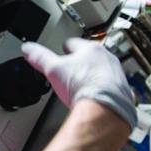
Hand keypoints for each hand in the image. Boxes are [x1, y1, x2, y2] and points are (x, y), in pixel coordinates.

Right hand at [21, 38, 135, 127]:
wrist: (105, 108)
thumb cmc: (83, 86)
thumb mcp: (53, 69)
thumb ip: (40, 57)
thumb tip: (28, 49)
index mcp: (90, 49)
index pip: (73, 43)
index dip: (63, 48)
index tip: (61, 51)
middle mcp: (107, 58)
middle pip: (89, 55)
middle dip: (79, 62)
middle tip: (69, 70)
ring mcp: (117, 73)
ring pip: (101, 69)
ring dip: (92, 75)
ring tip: (80, 85)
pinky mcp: (122, 89)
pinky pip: (110, 85)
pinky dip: (101, 89)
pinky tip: (92, 97)